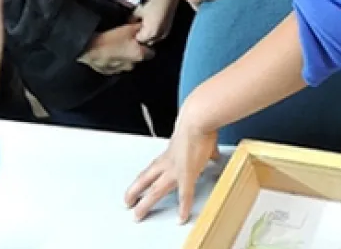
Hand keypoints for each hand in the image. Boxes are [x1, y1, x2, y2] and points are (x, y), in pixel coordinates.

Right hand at [77, 22, 152, 75]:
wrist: (88, 49)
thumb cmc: (110, 38)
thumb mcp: (127, 28)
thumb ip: (139, 28)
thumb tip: (146, 26)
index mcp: (139, 56)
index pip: (152, 53)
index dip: (147, 46)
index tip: (142, 40)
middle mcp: (132, 66)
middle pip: (138, 58)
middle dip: (135, 51)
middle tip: (128, 42)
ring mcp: (119, 71)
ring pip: (126, 63)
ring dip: (123, 57)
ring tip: (116, 47)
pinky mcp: (108, 72)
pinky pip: (114, 66)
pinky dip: (113, 61)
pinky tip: (108, 54)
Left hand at [124, 104, 219, 222]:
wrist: (197, 120)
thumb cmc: (197, 123)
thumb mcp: (197, 137)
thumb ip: (206, 149)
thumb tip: (213, 153)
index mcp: (169, 154)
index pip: (153, 168)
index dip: (146, 178)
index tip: (141, 185)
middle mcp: (168, 163)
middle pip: (145, 180)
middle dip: (134, 192)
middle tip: (127, 202)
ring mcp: (175, 170)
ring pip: (155, 191)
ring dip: (145, 203)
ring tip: (137, 215)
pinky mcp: (186, 175)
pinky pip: (184, 195)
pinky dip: (183, 207)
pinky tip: (181, 218)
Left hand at [133, 0, 178, 44]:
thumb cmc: (151, 1)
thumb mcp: (137, 10)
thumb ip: (131, 21)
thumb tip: (129, 25)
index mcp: (150, 33)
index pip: (138, 40)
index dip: (133, 35)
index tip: (130, 30)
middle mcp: (159, 36)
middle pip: (146, 41)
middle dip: (141, 36)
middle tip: (136, 27)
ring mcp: (165, 32)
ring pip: (153, 39)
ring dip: (148, 35)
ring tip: (143, 25)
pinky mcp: (169, 28)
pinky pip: (159, 34)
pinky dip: (154, 32)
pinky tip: (151, 23)